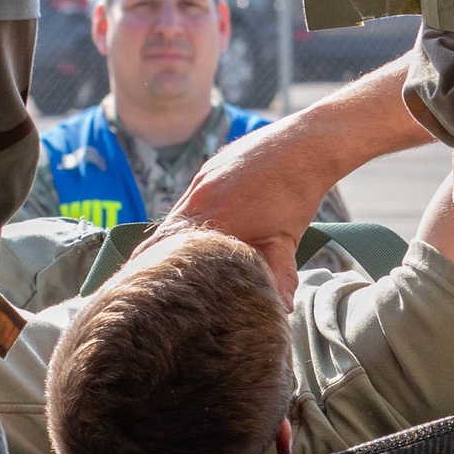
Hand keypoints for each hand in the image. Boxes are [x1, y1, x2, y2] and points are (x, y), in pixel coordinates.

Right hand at [163, 121, 328, 308]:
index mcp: (211, 218)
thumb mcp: (286, 242)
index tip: (148, 290)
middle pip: (162, 237)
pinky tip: (198, 232)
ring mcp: (201, 179)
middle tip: (149, 283)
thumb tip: (282, 309)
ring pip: (176, 216)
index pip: (166, 252)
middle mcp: (198, 197)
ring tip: (170, 264)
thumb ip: (277, 277)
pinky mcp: (209, 169)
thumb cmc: (296, 194)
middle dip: (157, 260)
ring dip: (174, 239)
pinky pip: (190, 199)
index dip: (156, 272)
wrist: (305, 145)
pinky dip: (190, 218)